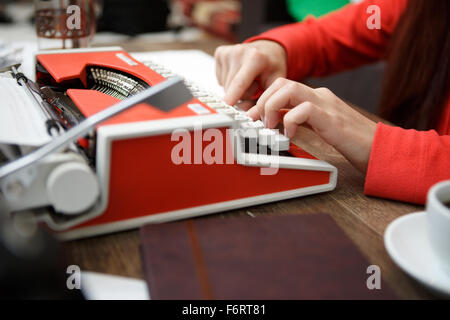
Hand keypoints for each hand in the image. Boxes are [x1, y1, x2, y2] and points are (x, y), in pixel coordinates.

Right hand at [214, 40, 286, 106]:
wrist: (267, 50)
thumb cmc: (271, 66)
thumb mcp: (274, 84)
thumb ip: (263, 102)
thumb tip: (250, 116)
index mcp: (256, 57)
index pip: (240, 82)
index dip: (232, 95)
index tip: (226, 105)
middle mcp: (239, 52)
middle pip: (231, 87)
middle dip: (241, 95)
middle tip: (255, 87)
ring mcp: (228, 52)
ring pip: (224, 85)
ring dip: (235, 90)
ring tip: (247, 81)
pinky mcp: (220, 53)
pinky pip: (220, 78)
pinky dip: (227, 81)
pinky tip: (238, 74)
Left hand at [247, 78, 376, 172]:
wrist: (379, 149)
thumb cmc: (349, 142)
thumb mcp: (317, 128)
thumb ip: (298, 121)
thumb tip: (274, 122)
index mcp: (315, 97)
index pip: (282, 86)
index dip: (262, 99)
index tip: (251, 117)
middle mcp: (319, 96)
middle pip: (282, 82)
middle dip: (263, 101)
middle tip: (260, 122)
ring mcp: (326, 104)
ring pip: (289, 88)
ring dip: (272, 106)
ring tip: (271, 126)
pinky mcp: (331, 118)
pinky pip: (303, 109)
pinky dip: (290, 121)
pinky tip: (291, 135)